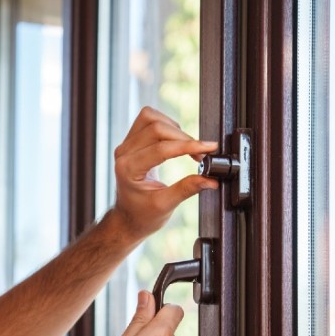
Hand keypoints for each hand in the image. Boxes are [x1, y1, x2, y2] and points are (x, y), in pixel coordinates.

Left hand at [111, 106, 219, 239]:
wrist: (128, 218)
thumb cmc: (141, 215)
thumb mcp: (165, 205)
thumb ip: (187, 189)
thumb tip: (211, 179)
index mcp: (128, 169)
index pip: (161, 148)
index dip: (188, 146)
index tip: (209, 148)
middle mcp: (124, 153)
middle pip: (156, 127)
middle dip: (184, 137)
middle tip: (201, 153)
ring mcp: (126, 145)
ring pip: (150, 117)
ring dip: (173, 128)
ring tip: (187, 146)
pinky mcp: (131, 141)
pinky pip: (147, 120)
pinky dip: (166, 126)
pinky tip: (176, 141)